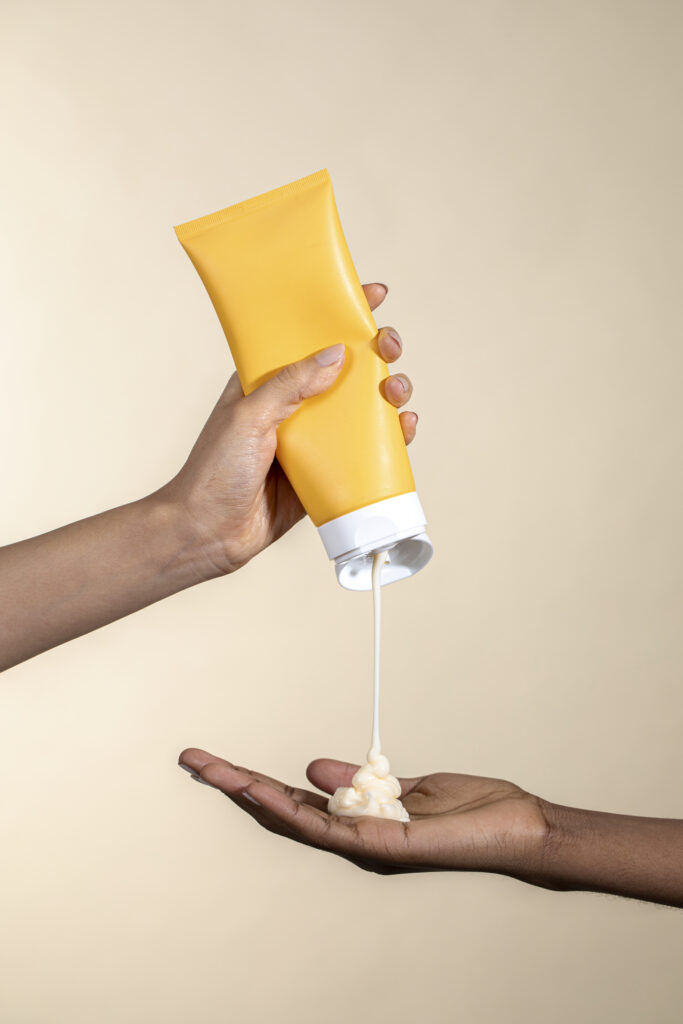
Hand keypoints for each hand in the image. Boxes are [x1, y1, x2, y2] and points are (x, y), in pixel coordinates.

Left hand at [158, 283, 416, 575]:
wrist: (209, 533)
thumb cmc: (215, 471)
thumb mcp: (248, 417)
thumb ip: (291, 385)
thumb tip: (338, 354)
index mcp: (268, 381)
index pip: (307, 337)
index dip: (339, 312)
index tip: (371, 294)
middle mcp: (295, 405)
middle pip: (347, 369)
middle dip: (376, 352)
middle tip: (389, 348)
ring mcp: (313, 439)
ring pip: (363, 407)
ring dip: (388, 393)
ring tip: (397, 393)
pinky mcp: (327, 473)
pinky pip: (366, 450)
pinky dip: (391, 437)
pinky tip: (405, 428)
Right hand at [178, 748, 550, 880]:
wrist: (517, 826)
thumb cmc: (471, 810)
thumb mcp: (408, 785)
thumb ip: (362, 779)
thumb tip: (314, 768)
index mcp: (359, 817)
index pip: (296, 797)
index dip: (255, 779)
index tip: (221, 760)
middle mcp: (354, 834)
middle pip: (284, 807)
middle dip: (237, 782)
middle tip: (194, 759)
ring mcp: (365, 842)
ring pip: (295, 817)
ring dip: (253, 792)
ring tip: (216, 770)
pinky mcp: (384, 845)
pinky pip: (330, 827)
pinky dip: (294, 808)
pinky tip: (265, 792)